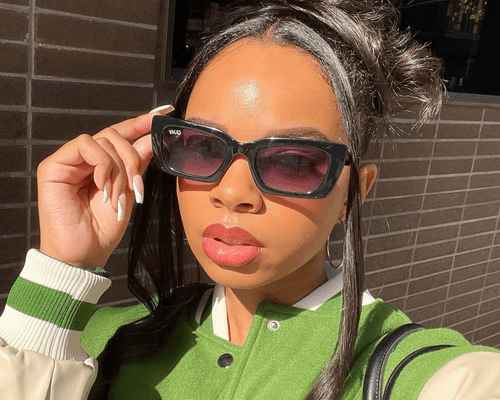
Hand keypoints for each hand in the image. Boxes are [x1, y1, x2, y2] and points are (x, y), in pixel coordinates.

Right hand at [37, 106, 172, 268]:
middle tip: (135, 185)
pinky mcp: (54, 166)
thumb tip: (151, 138)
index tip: (164, 112)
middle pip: (115, 135)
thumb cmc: (104, 228)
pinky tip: (102, 186)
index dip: (141, 123)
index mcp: (101, 165)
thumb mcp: (129, 192)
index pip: (121, 136)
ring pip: (103, 139)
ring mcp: (68, 160)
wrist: (84, 253)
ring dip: (118, 168)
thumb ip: (137, 164)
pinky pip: (86, 145)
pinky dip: (102, 164)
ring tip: (116, 195)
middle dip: (132, 157)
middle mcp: (84, 159)